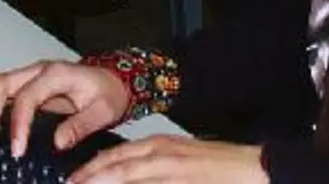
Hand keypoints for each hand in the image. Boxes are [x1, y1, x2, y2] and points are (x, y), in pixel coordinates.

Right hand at [0, 60, 130, 157]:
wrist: (112, 80)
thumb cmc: (108, 93)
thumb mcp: (103, 111)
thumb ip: (81, 126)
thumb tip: (58, 142)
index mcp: (56, 75)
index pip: (27, 97)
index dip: (17, 124)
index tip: (16, 150)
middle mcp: (38, 71)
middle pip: (1, 85)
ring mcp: (29, 75)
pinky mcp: (25, 84)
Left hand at [70, 136, 267, 183]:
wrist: (254, 169)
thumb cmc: (218, 166)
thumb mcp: (181, 157)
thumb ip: (155, 166)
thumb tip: (130, 174)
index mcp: (161, 147)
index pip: (118, 157)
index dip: (93, 169)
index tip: (74, 181)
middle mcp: (163, 157)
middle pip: (118, 168)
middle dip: (91, 179)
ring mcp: (173, 173)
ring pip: (130, 177)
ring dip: (106, 182)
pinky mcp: (182, 182)